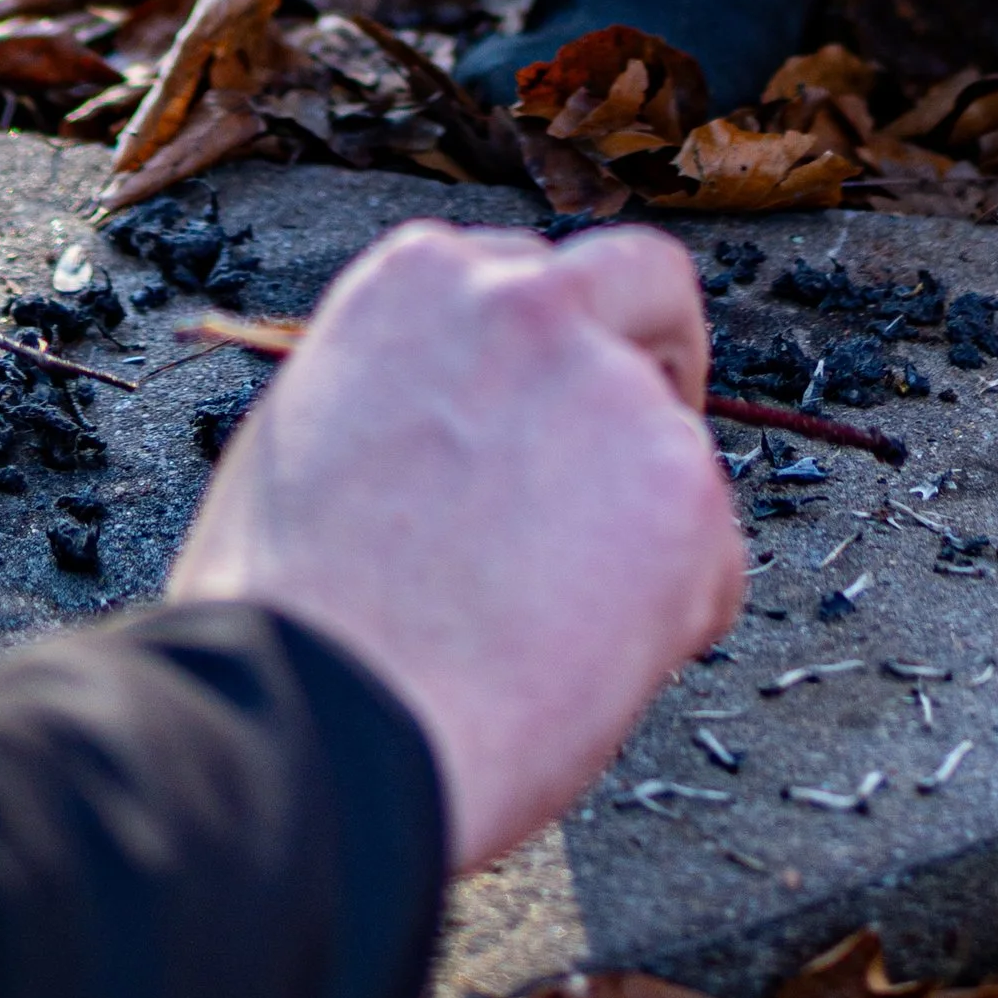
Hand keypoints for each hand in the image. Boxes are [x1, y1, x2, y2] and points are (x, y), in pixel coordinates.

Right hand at [167, 224, 743, 871]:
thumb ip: (398, 392)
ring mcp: (614, 392)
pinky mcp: (683, 493)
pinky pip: (711, 562)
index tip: (548, 403)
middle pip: (644, 283)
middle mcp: (527, 307)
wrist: (318, 720)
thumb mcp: (302, 435)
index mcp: (421, 282)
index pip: (526, 277)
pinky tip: (584, 670)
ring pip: (675, 445)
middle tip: (633, 451)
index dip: (546, 352)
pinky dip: (673, 620)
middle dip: (656, 350)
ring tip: (552, 628)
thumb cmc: (286, 616)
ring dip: (642, 525)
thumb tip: (445, 430)